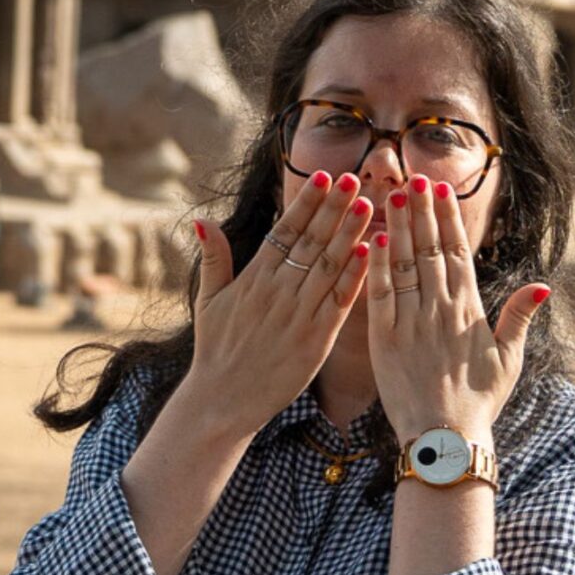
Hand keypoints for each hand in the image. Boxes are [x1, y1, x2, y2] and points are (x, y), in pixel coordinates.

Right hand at [185, 172, 371, 439]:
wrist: (224, 400)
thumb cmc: (217, 349)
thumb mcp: (208, 300)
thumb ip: (213, 259)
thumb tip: (204, 221)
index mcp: (254, 278)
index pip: (285, 230)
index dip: (306, 202)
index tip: (323, 174)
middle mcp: (278, 291)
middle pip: (311, 241)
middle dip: (333, 207)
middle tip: (353, 178)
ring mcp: (298, 314)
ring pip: (328, 265)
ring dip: (349, 233)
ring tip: (366, 204)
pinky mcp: (316, 339)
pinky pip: (339, 300)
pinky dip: (354, 275)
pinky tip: (369, 252)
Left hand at [366, 174, 548, 445]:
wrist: (446, 439)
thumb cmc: (479, 403)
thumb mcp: (508, 359)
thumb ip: (520, 318)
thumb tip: (544, 286)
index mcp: (469, 310)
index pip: (458, 252)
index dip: (447, 218)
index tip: (440, 190)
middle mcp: (441, 309)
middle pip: (430, 248)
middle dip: (421, 210)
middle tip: (413, 175)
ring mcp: (412, 322)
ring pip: (404, 263)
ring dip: (398, 227)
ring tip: (391, 193)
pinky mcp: (385, 340)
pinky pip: (380, 294)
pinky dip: (377, 265)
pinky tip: (373, 238)